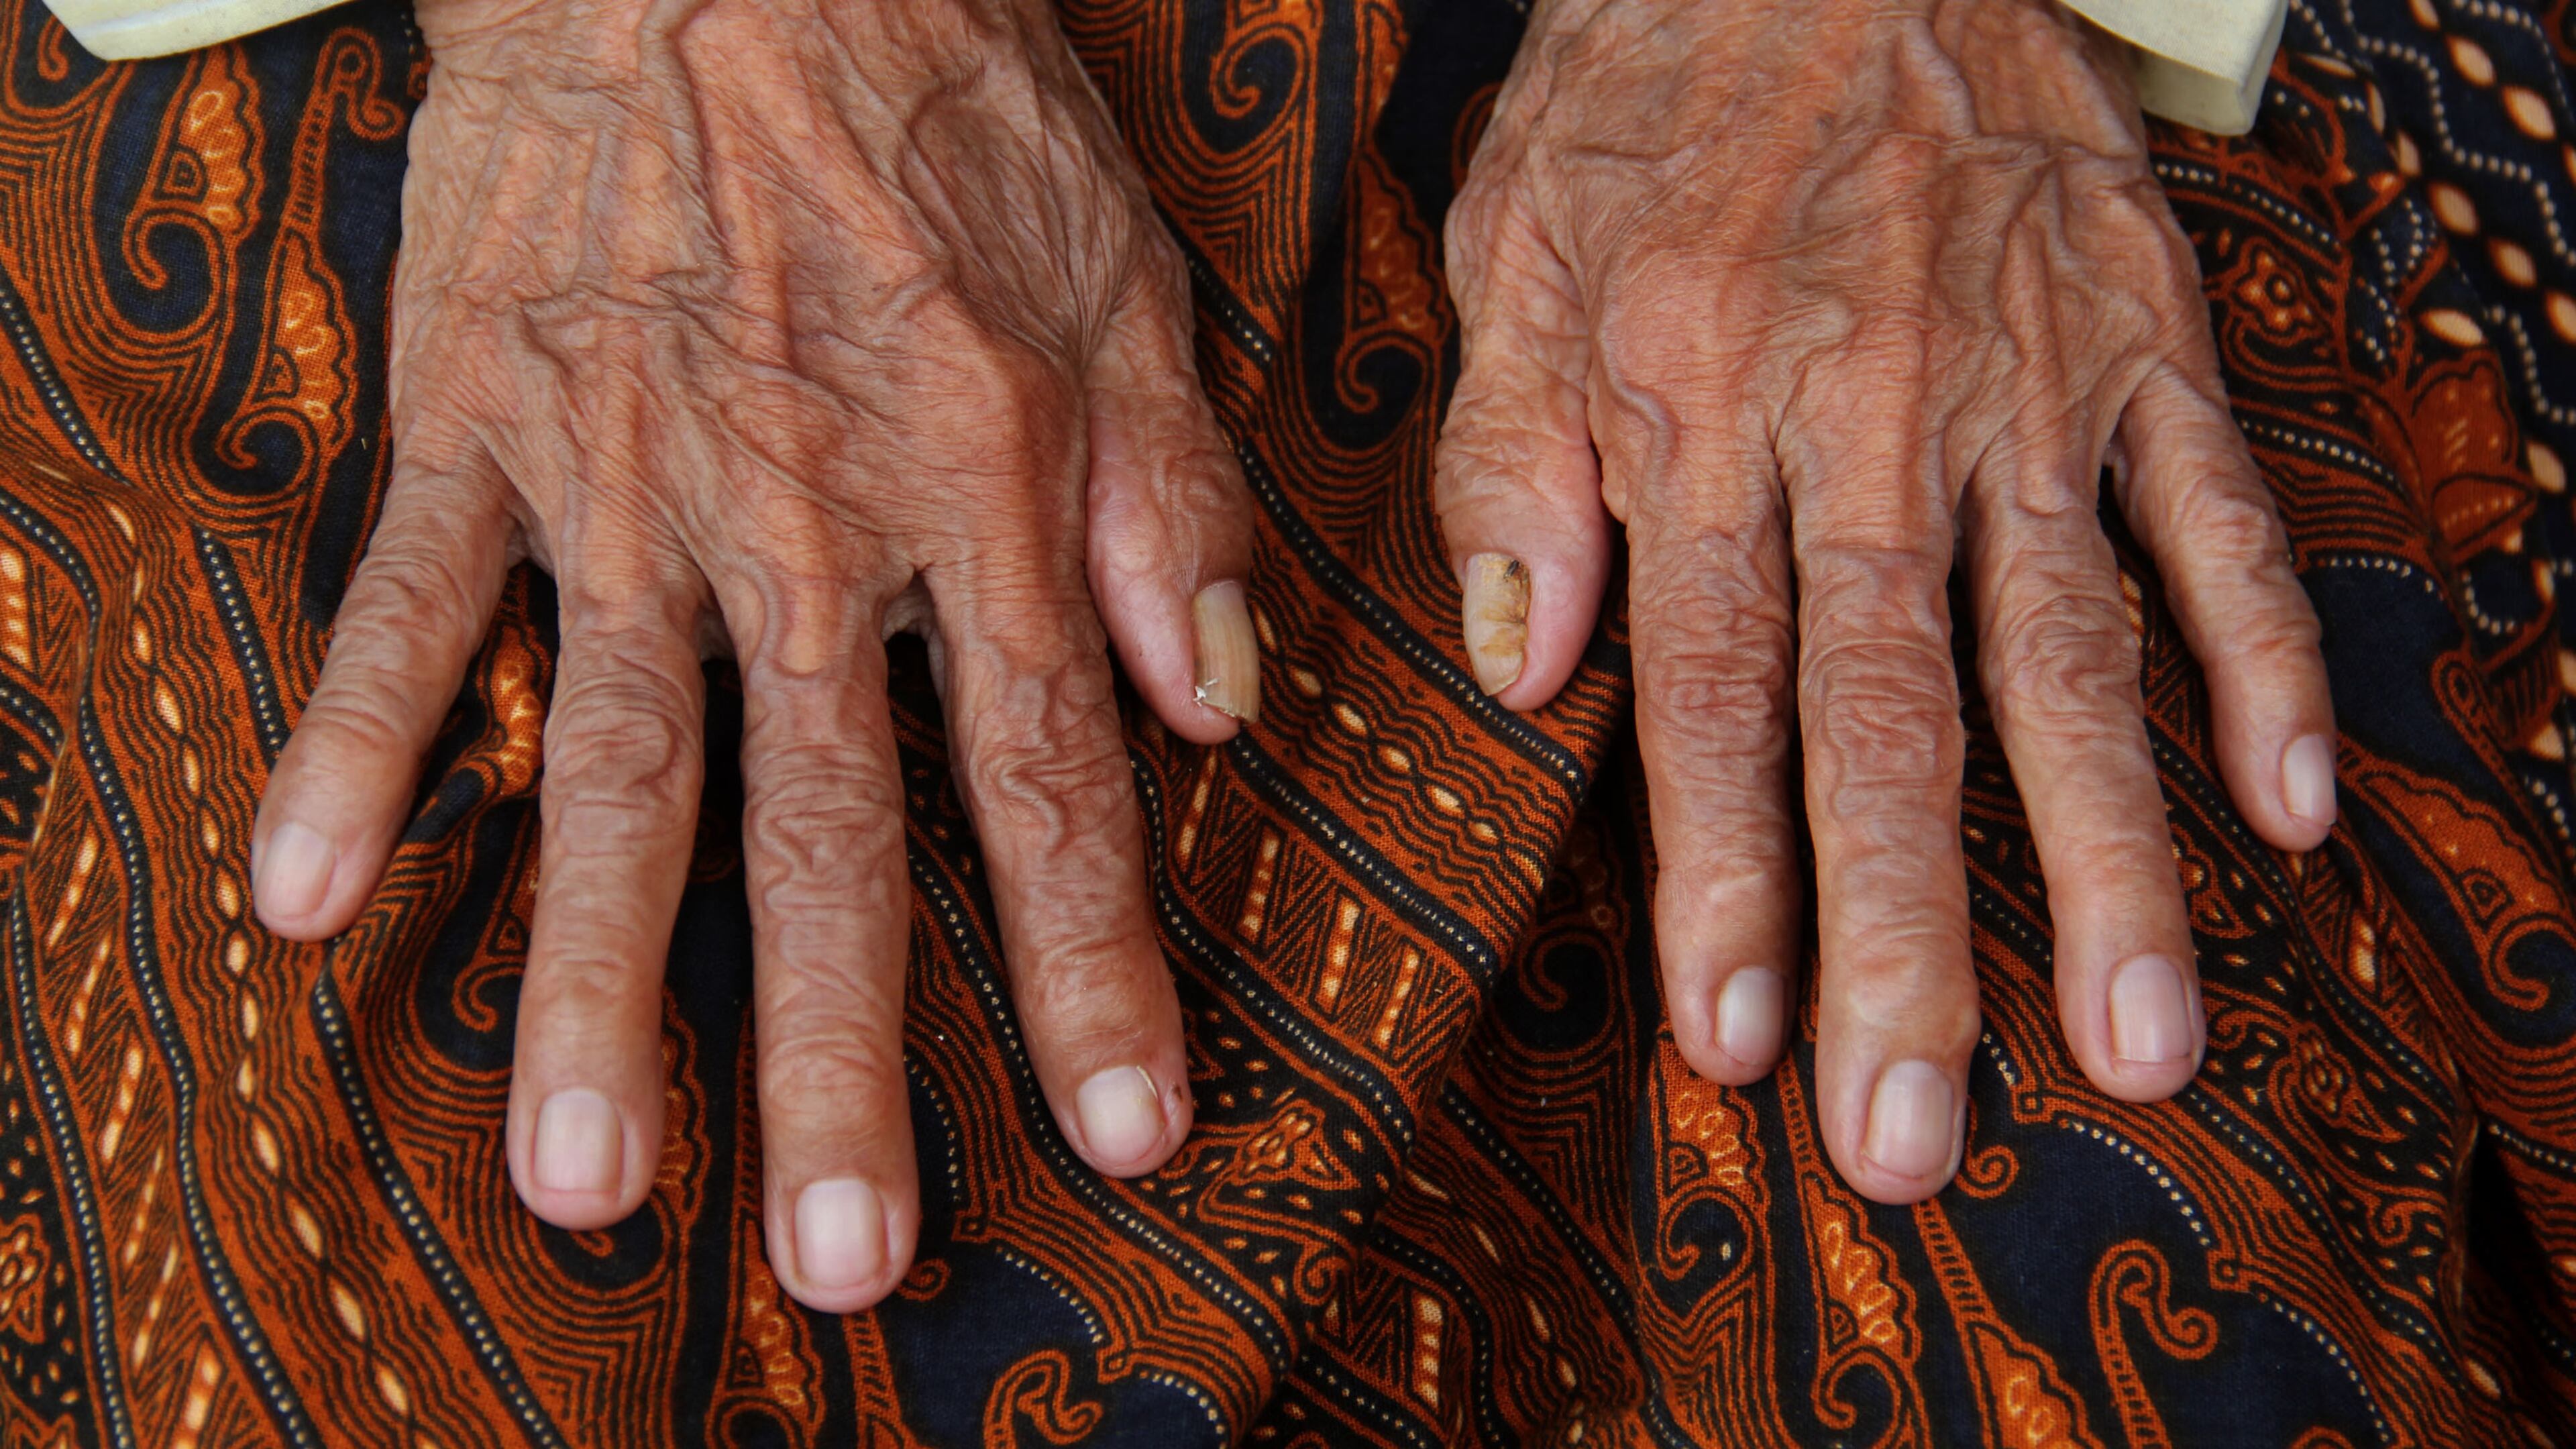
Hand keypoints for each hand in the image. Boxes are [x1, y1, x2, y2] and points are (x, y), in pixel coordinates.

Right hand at [249, 0, 1257, 1309]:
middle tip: (838, 1256)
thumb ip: (1162, 495)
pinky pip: (405, 600)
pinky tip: (305, 901)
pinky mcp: (481, 417)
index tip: (1118, 1133)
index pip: (1047, 783)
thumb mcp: (1120, 274)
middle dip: (838, 1054)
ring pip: (610, 771)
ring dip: (594, 984)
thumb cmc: (937, 91)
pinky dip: (353, 742)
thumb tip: (1213, 696)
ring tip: (581, 1174)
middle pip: (825, 837)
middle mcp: (803, 531)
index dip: (1088, 970)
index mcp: (978, 495)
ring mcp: (624, 485)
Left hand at [1437, 0, 2333, 1199]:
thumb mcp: (1515, 250)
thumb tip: (1530, 669)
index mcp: (1698, 415)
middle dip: (1906, 935)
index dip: (1723, 879)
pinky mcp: (2140, 337)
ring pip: (2068, 651)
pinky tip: (2285, 805)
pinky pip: (2212, 509)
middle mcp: (1869, 424)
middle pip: (1890, 717)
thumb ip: (1510, 463)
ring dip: (2106, 855)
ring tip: (2143, 1037)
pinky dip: (2258, 652)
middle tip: (1922, 1129)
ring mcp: (2026, 387)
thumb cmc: (1651, 94)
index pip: (1711, 691)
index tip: (1733, 1043)